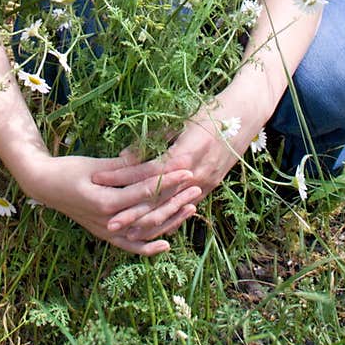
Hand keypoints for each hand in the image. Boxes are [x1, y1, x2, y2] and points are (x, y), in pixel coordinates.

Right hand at [28, 152, 201, 255]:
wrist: (43, 185)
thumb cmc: (68, 169)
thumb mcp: (96, 165)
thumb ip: (124, 165)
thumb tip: (150, 155)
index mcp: (106, 202)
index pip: (145, 192)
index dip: (168, 180)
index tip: (187, 170)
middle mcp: (108, 222)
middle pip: (150, 213)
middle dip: (176, 199)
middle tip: (197, 186)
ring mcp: (107, 231)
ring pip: (145, 231)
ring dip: (170, 220)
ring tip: (192, 208)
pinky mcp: (105, 234)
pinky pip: (130, 246)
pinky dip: (148, 247)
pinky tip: (166, 245)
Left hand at [92, 116, 239, 241]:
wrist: (245, 114)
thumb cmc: (210, 112)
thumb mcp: (179, 121)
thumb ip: (153, 140)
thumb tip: (124, 157)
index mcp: (184, 154)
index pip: (146, 171)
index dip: (122, 178)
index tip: (99, 180)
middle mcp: (195, 173)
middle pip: (158, 198)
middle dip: (133, 212)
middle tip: (108, 222)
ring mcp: (205, 182)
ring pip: (172, 209)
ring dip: (149, 223)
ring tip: (126, 232)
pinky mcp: (210, 186)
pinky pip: (185, 208)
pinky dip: (168, 220)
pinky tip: (154, 228)